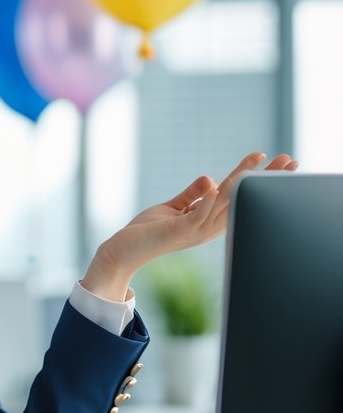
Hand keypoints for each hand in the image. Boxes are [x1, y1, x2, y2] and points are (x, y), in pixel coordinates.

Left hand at [82, 151, 298, 301]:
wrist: (123, 252)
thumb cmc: (147, 231)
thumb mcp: (173, 208)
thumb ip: (192, 195)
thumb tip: (211, 178)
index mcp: (208, 221)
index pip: (238, 196)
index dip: (257, 179)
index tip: (276, 161)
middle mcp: (207, 227)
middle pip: (241, 200)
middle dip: (264, 180)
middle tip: (289, 160)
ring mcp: (194, 231)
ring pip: (224, 205)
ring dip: (241, 186)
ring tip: (258, 165)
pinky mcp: (177, 232)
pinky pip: (196, 216)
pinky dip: (206, 202)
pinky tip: (216, 185)